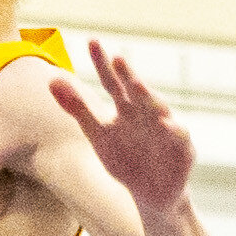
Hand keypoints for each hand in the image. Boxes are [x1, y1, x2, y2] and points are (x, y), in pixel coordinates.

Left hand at [50, 43, 195, 217]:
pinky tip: (165, 123)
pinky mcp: (183, 149)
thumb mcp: (97, 134)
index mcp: (126, 108)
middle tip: (116, 58)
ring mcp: (167, 129)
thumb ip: (77, 108)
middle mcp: (148, 113)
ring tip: (136, 85)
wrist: (149, 194)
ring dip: (149, 97)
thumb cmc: (125, 159)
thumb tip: (51, 79)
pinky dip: (174, 130)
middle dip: (128, 75)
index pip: (112, 82)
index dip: (102, 64)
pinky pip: (180, 137)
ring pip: (160, 109)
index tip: (92, 41)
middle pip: (136, 91)